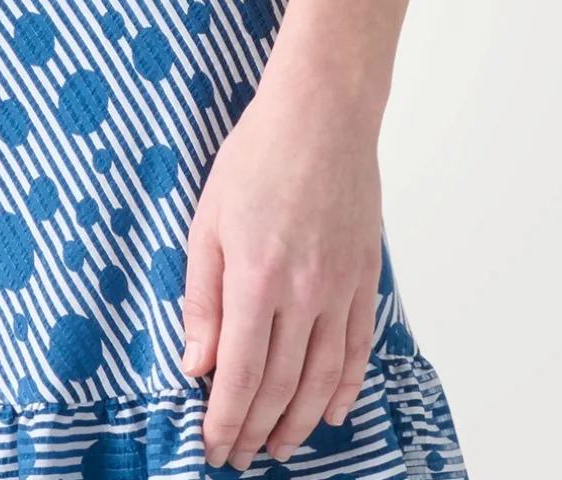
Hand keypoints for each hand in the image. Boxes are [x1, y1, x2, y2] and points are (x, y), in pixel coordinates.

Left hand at [180, 72, 382, 471]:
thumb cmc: (256, 157)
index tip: (213, 448)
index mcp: (255, 280)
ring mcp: (339, 287)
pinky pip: (357, 345)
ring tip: (281, 446)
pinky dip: (346, 386)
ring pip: (322, 377)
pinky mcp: (364, 275)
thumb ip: (202, 296)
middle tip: (241, 454)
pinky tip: (332, 410)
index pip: (239, 375)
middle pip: (280, 385)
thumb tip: (197, 362)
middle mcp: (302, 294)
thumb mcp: (207, 221)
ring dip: (299, 420)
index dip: (225, 421)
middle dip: (257, 429)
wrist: (321, 116)